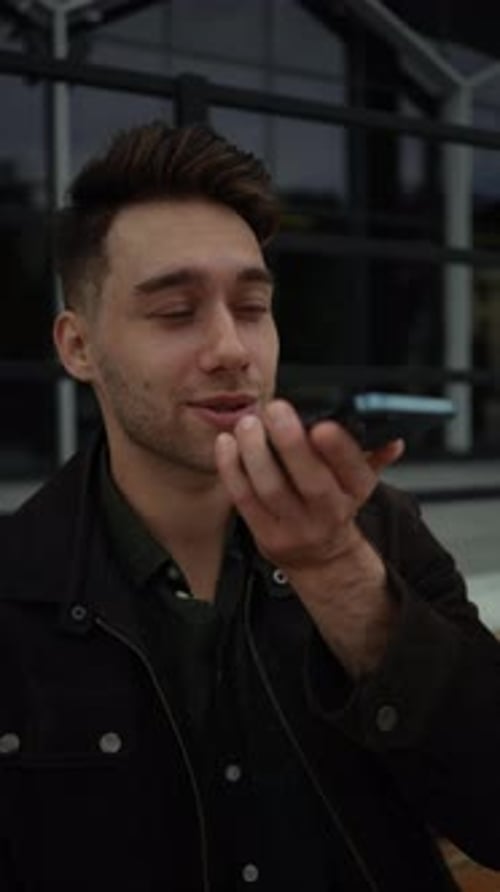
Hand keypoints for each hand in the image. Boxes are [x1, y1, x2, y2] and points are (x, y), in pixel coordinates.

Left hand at [215, 398, 402, 576]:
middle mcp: (328, 511)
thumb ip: (373, 454)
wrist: (319, 556)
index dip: (338, 450)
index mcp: (355, 491)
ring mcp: (295, 525)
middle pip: (310, 480)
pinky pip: (244, 498)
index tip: (322, 426)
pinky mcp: (265, 533)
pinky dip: (232, 468)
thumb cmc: (333, 507)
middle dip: (290, 442)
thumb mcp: (358, 481)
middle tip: (274, 409)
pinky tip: (227, 443)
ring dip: (255, 452)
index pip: (353, 470)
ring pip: (272, 488)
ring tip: (248, 424)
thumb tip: (392, 437)